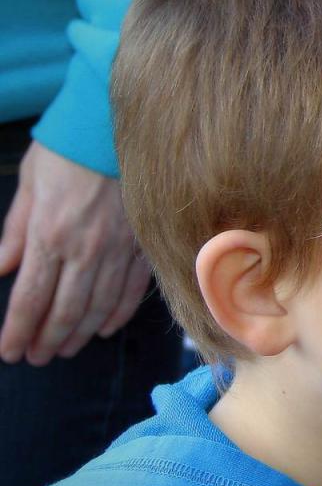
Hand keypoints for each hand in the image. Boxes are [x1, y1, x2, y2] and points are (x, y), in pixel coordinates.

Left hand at [0, 142, 151, 364]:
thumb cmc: (69, 148)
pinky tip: (103, 329)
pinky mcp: (143, 244)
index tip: (10, 352)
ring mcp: (119, 250)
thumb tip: (1, 269)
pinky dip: (116, 314)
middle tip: (35, 359)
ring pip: (98, 306)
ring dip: (78, 334)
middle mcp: (86, 249)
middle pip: (64, 310)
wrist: (120, 125)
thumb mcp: (30, 184)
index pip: (31, 297)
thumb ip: (15, 231)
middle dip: (46, 340)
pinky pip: (131, 289)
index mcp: (50, 234)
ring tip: (63, 351)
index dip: (18, 330)